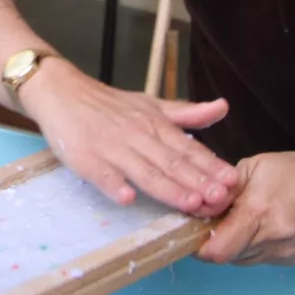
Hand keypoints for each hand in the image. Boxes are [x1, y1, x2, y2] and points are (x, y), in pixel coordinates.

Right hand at [19, 58, 239, 216]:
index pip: (187, 148)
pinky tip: (127, 198)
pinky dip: (114, 185)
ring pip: (144, 171)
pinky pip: (101, 174)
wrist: (61, 92)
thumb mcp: (151, 105)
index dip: (210, 166)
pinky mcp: (86, 158)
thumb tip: (224, 107)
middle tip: (220, 199)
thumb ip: (187, 113)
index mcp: (155, 124)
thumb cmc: (108, 105)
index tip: (232, 181)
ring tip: (189, 203)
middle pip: (171, 162)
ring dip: (167, 188)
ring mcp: (112, 148)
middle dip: (197, 181)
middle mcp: (138, 135)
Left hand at [197, 150, 294, 266]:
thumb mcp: (252, 168)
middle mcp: (272, 238)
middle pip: (226, 256)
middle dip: (213, 242)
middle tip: (212, 223)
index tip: (193, 230)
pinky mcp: (290, 260)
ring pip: (241, 260)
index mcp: (259, 211)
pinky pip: (258, 260)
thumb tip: (199, 207)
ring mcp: (283, 253)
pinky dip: (250, 247)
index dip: (199, 244)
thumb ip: (224, 190)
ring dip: (232, 245)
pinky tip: (256, 228)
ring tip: (237, 222)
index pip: (218, 248)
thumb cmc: (292, 172)